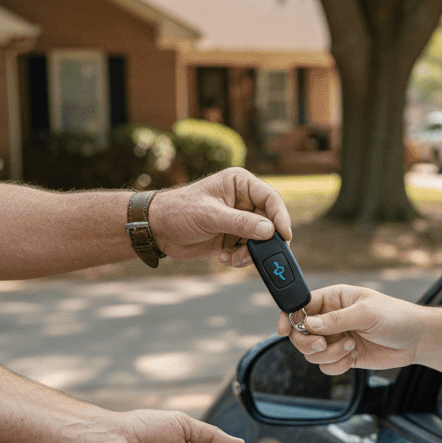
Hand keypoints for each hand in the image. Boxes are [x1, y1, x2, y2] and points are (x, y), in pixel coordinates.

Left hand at [149, 168, 291, 265]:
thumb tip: (269, 231)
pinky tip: (224, 258)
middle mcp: (244, 201)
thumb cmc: (179, 211)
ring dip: (250, 253)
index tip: (284, 235)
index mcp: (240, 184)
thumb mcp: (210, 216)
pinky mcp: (234, 238)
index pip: (270, 198)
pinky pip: (249, 251)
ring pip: (261, 240)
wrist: (158, 229)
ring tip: (232, 256)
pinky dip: (241, 258)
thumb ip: (240, 223)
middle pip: (270, 222)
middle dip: (264, 241)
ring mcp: (240, 221)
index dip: (280, 216)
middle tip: (256, 253)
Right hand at [277, 285, 426, 375]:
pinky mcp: (344, 356)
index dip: (289, 317)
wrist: (417, 340)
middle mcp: (331, 318)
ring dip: (329, 355)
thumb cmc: (397, 317)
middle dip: (310, 343)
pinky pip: (326, 366)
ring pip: (312, 353)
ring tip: (351, 348)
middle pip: (300, 333)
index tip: (285, 330)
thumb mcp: (366, 313)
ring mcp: (336, 338)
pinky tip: (354, 357)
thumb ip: (336, 319)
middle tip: (326, 344)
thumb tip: (308, 324)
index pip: (301, 305)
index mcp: (334, 298)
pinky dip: (337, 366)